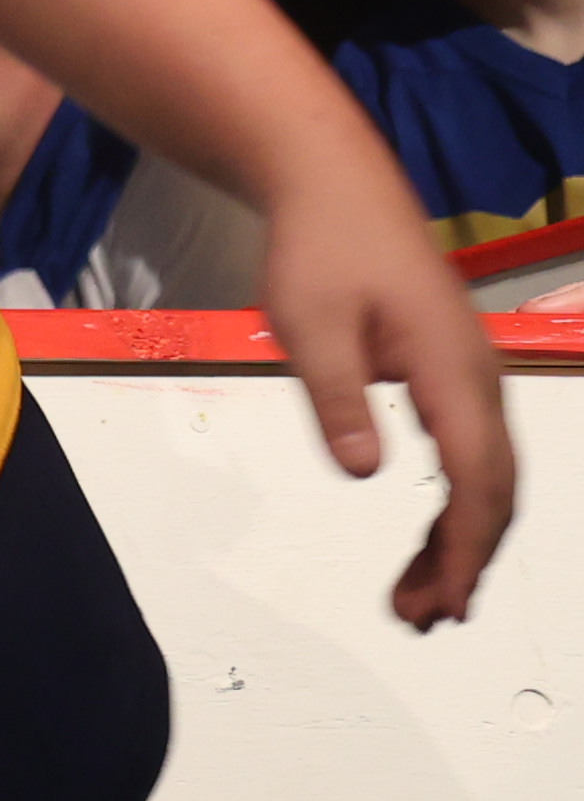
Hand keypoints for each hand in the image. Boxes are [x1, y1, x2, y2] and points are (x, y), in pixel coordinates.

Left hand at [252, 159, 518, 626]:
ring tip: (420, 596)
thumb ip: (336, 398)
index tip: (448, 599)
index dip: (467, 546)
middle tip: (424, 616)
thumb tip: (362, 474)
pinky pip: (468, 451)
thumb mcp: (308, 322)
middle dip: (467, 557)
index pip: (476, 477)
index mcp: (450, 368)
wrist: (333, 184)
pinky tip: (430, 538)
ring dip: (461, 537)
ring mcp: (469, 375)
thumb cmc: (319, 246)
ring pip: (485, 474)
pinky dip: (453, 502)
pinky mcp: (450, 373)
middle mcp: (477, 377)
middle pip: (493, 487)